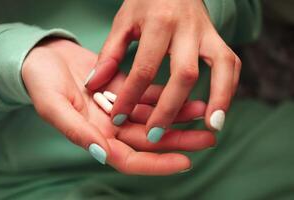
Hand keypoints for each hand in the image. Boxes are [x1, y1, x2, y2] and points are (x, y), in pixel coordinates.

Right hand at [22, 39, 215, 174]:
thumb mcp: (53, 106)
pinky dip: (167, 96)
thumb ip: (77, 132)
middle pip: (149, 140)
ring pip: (154, 118)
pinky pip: (149, 96)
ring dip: (178, 117)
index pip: (129, 159)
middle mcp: (109, 127)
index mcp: (93, 137)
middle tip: (208, 139)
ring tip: (204, 114)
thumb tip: (104, 154)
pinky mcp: (123, 89)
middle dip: (178, 141)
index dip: (156, 164)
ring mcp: (118, 108)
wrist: (43, 56)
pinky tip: (187, 93)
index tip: (185, 162)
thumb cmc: (41, 82)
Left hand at [85, 0, 240, 141]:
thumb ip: (110, 54)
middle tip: (155, 135)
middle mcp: (187, 29)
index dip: (130, 96)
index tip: (118, 118)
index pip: (145, 68)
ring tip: (211, 128)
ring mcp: (208, 33)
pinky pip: (232, 63)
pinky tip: (219, 110)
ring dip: (219, 99)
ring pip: (222, 67)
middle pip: (185, 74)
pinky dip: (229, 88)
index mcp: (159, 23)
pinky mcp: (219, 37)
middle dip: (170, 108)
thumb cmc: (145, 2)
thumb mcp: (123, 22)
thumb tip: (93, 84)